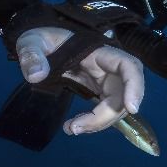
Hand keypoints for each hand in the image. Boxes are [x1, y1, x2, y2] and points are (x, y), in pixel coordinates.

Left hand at [16, 26, 146, 136]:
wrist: (38, 43)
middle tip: (76, 128)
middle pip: (122, 93)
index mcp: (97, 51)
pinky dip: (93, 122)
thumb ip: (32, 55)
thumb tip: (36, 76)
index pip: (127, 65)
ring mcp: (103, 78)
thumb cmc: (40, 37)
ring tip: (71, 128)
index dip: (135, 86)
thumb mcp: (31, 41)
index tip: (131, 108)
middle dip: (105, 116)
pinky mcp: (97, 88)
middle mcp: (106, 66)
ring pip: (115, 105)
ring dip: (98, 123)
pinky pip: (105, 108)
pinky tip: (73, 127)